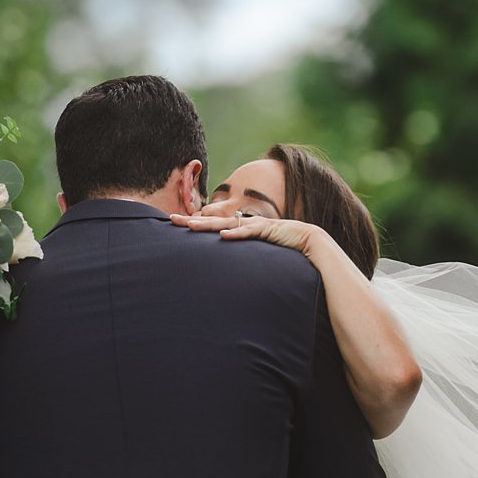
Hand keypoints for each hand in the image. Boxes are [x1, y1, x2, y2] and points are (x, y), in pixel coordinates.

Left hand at [169, 212, 323, 255]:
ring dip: (208, 225)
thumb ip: (242, 254)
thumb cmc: (281, 248)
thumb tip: (227, 258)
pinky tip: (223, 236)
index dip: (195, 223)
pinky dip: (236, 234)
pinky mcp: (267, 229)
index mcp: (240, 228)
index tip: (174, 223)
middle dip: (192, 220)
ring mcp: (254, 224)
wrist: (306, 240)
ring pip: (227, 224)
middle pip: (213, 221)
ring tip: (191, 226)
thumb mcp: (256, 252)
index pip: (213, 225)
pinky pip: (249, 232)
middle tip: (171, 219)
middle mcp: (244, 223)